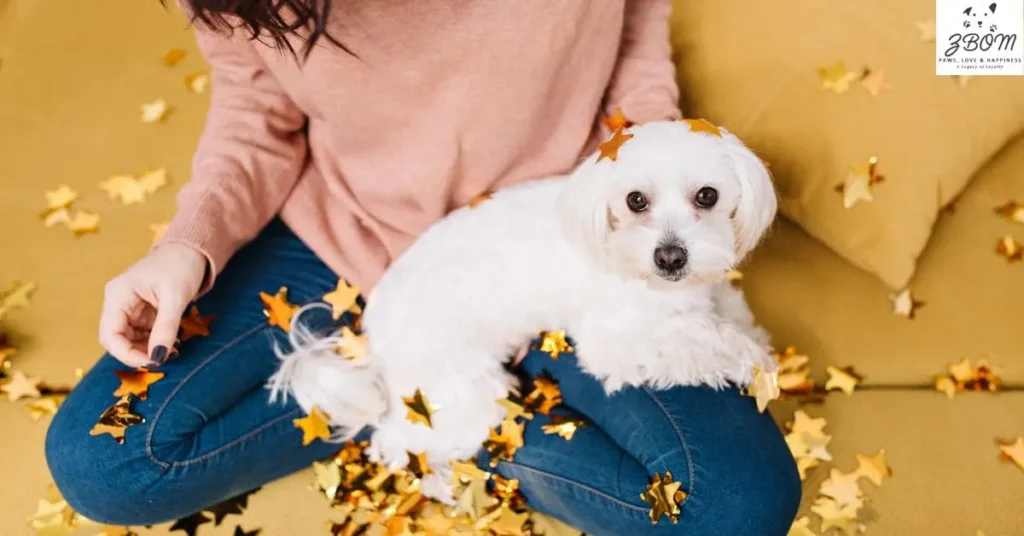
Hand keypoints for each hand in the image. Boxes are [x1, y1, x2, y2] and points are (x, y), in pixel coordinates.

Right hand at [99, 243, 207, 366]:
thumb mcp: (175, 298)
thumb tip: (157, 357)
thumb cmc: (181, 266)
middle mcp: (118, 301)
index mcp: (118, 294)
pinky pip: (142, 333)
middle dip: (137, 353)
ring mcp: (129, 307)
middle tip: (164, 359)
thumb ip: (165, 328)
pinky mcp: (142, 311)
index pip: (110, 334)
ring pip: (129, 339)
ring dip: (148, 349)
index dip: (126, 354)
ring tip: (173, 350)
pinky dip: (155, 342)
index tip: (152, 362)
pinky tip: (172, 343)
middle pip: (117, 339)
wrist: (191, 250)